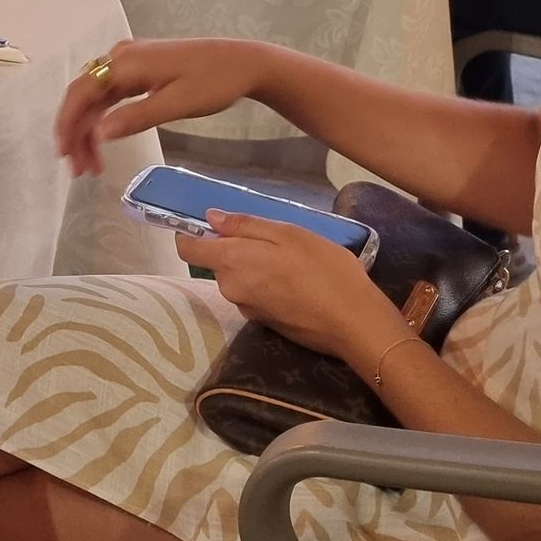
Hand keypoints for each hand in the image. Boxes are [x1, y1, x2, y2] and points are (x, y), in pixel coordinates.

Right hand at [56, 37, 269, 175]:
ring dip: (88, 129)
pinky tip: (104, 141)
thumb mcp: (178, 103)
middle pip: (83, 95)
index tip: (64, 155)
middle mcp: (121, 57)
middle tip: (79, 170)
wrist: (243, 62)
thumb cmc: (215, 81)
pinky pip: (109, 94)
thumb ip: (138, 117)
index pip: (82, 92)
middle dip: (75, 133)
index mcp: (127, 62)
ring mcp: (129, 61)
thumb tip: (100, 133)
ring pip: (95, 97)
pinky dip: (103, 119)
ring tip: (92, 165)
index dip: (67, 123)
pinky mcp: (139, 69)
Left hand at [175, 212, 402, 365]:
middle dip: (237, 248)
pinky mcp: (263, 322)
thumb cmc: (323, 269)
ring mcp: (247, 309)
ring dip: (255, 266)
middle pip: (218, 262)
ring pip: (239, 278)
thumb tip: (210, 218)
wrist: (352, 321)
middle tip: (275, 238)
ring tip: (291, 258)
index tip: (210, 223)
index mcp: (231, 263)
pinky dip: (266, 283)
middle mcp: (230, 289)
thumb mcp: (288, 234)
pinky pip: (254, 293)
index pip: (188, 249)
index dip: (191, 233)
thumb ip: (245, 226)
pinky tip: (296, 280)